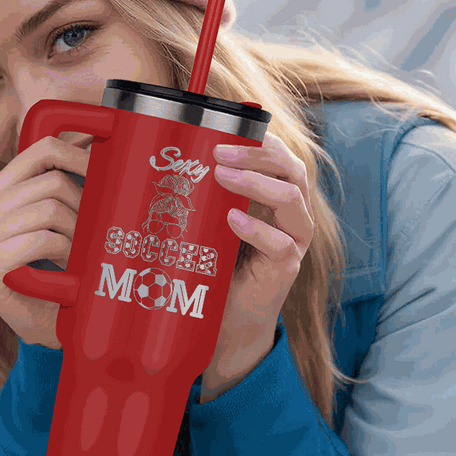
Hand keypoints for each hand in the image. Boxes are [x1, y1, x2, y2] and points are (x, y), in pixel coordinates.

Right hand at [0, 137, 88, 349]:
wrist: (44, 330)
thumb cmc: (58, 276)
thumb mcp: (59, 225)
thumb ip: (64, 188)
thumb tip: (96, 140)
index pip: (38, 152)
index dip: (77, 154)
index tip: (105, 170)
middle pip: (50, 182)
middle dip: (84, 207)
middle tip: (95, 234)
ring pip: (49, 208)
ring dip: (78, 234)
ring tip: (80, 254)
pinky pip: (40, 238)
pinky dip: (65, 252)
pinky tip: (68, 269)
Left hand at [203, 131, 314, 397]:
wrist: (227, 321)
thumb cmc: (217, 266)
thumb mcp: (209, 223)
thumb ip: (203, 196)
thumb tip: (161, 159)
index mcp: (277, 198)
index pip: (282, 157)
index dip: (259, 141)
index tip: (223, 134)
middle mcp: (293, 215)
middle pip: (293, 170)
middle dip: (257, 155)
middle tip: (218, 154)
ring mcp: (294, 242)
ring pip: (291, 200)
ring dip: (255, 183)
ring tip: (221, 178)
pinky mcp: (286, 269)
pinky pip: (281, 244)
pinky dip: (256, 229)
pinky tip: (232, 221)